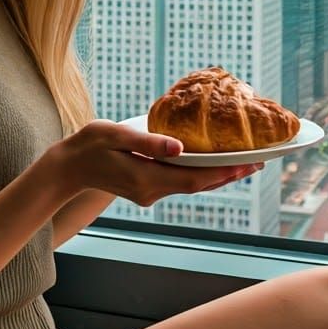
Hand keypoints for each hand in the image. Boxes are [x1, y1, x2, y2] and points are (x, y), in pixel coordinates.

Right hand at [45, 119, 263, 207]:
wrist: (69, 167)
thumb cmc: (91, 145)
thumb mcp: (117, 136)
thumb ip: (149, 142)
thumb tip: (179, 147)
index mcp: (146, 179)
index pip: (194, 179)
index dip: (222, 172)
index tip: (247, 164)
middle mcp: (152, 191)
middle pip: (199, 185)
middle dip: (228, 174)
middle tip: (258, 162)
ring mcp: (149, 192)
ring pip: (191, 185)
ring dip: (217, 175)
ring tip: (243, 162)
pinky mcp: (147, 187)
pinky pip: (180, 182)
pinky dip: (200, 174)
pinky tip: (212, 163)